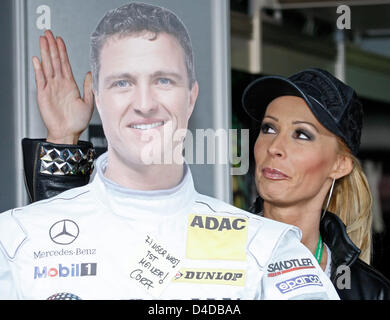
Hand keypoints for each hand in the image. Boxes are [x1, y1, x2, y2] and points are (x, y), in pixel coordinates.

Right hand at [32, 30, 93, 144]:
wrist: (68, 133)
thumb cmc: (77, 122)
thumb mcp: (88, 102)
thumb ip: (88, 87)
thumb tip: (90, 73)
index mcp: (70, 85)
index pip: (65, 64)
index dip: (62, 52)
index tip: (60, 41)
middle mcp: (59, 85)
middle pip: (54, 61)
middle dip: (52, 47)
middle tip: (49, 34)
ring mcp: (50, 88)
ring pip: (47, 66)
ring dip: (45, 53)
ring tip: (43, 40)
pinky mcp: (43, 95)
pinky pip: (40, 79)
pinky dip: (39, 69)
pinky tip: (37, 60)